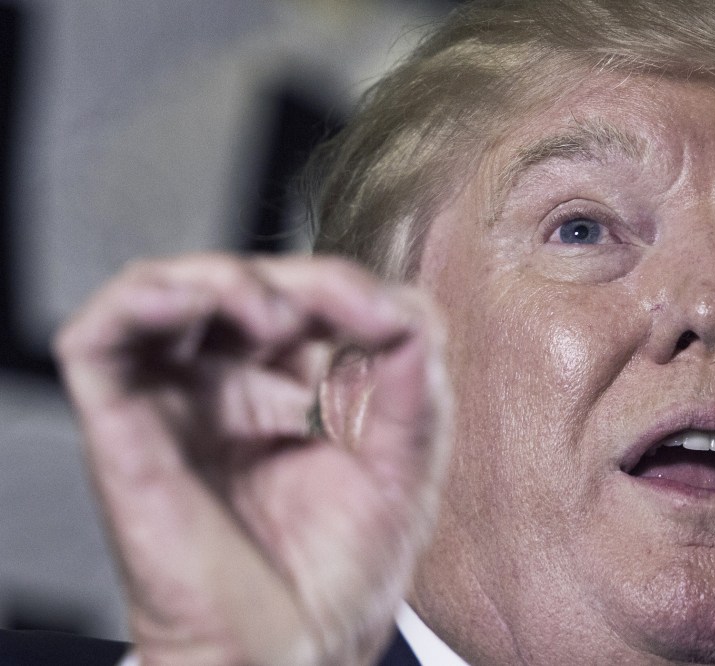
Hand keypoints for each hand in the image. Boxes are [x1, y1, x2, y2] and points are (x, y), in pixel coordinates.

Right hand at [55, 254, 450, 664]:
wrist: (293, 659)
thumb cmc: (338, 580)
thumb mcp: (404, 467)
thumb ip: (414, 386)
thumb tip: (406, 308)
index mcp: (294, 392)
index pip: (316, 303)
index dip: (354, 290)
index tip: (393, 319)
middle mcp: (232, 390)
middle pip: (255, 286)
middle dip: (307, 283)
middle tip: (352, 310)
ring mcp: (178, 405)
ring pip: (175, 293)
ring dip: (228, 278)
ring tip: (276, 311)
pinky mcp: (126, 428)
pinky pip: (104, 339)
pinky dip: (145, 298)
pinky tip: (193, 298)